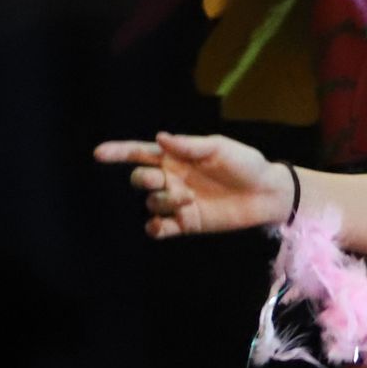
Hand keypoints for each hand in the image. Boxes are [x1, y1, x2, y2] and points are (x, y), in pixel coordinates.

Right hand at [92, 130, 289, 239]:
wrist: (267, 193)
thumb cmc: (245, 164)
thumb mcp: (219, 148)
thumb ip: (189, 145)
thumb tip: (159, 139)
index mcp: (176, 157)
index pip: (140, 153)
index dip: (118, 152)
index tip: (99, 153)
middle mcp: (172, 178)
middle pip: (139, 179)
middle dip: (143, 179)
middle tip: (163, 180)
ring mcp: (178, 202)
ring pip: (150, 203)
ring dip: (162, 201)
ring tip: (187, 199)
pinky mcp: (187, 223)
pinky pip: (160, 228)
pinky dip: (156, 228)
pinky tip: (162, 225)